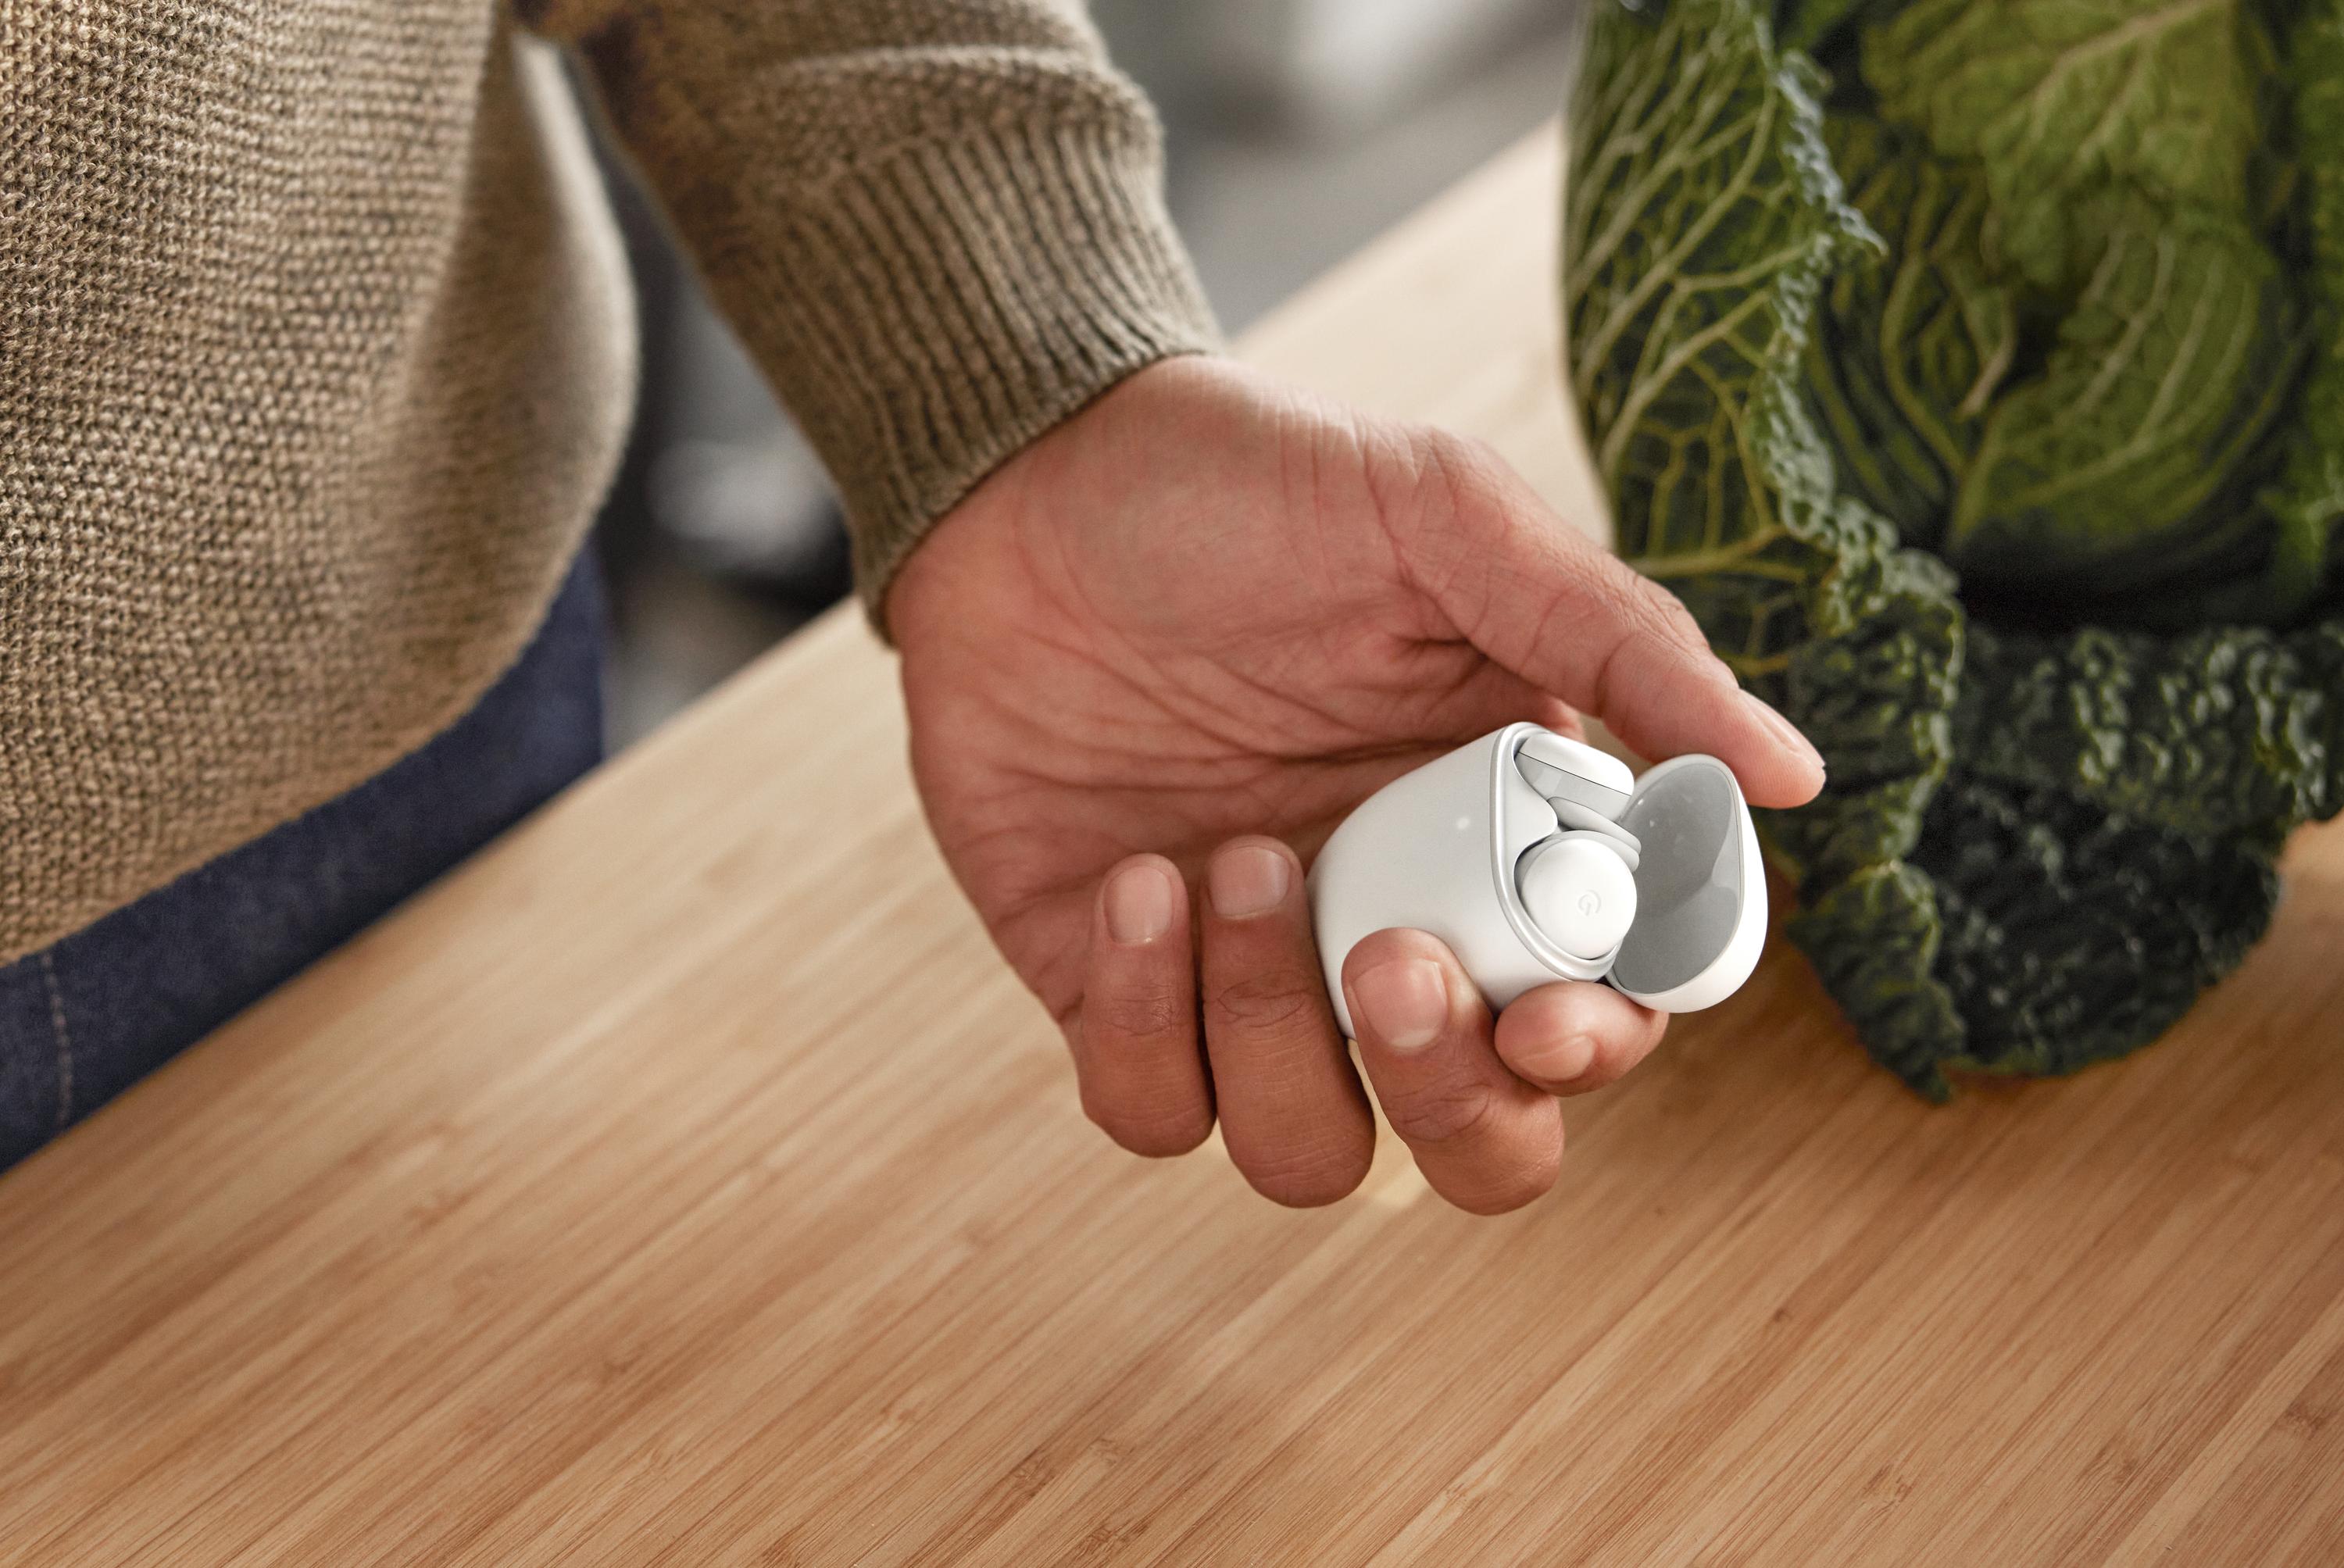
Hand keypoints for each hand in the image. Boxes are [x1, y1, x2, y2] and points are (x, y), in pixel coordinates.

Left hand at [889, 357, 1823, 1213]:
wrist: (1023, 482)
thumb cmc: (1252, 489)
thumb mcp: (1449, 523)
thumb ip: (1623, 648)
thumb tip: (1791, 782)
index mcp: (1500, 844)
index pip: (1599, 1015)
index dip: (1595, 1049)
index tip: (1554, 1011)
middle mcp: (1391, 931)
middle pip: (1476, 1141)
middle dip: (1452, 1098)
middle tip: (1390, 965)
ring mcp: (1250, 977)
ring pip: (1313, 1151)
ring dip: (1278, 1035)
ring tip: (1227, 857)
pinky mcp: (1116, 992)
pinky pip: (1151, 1106)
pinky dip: (1147, 1021)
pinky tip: (1132, 878)